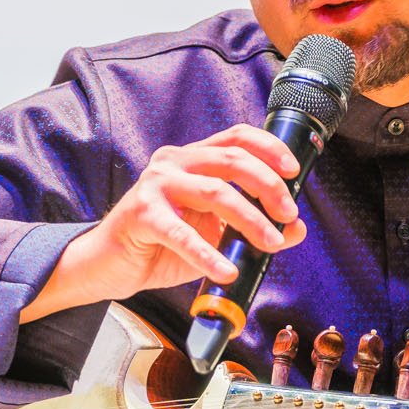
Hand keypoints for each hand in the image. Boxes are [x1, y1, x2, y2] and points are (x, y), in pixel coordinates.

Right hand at [21, 125, 308, 322]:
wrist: (112, 267)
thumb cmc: (163, 246)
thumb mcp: (216, 235)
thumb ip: (253, 228)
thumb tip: (296, 228)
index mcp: (193, 159)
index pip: (236, 137)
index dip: (269, 148)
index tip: (293, 171)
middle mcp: (174, 163)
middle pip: (231, 160)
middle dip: (268, 187)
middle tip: (287, 216)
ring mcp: (155, 185)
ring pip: (214, 192)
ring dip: (250, 219)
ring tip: (271, 244)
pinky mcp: (140, 214)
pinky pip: (181, 233)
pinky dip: (208, 254)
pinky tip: (227, 270)